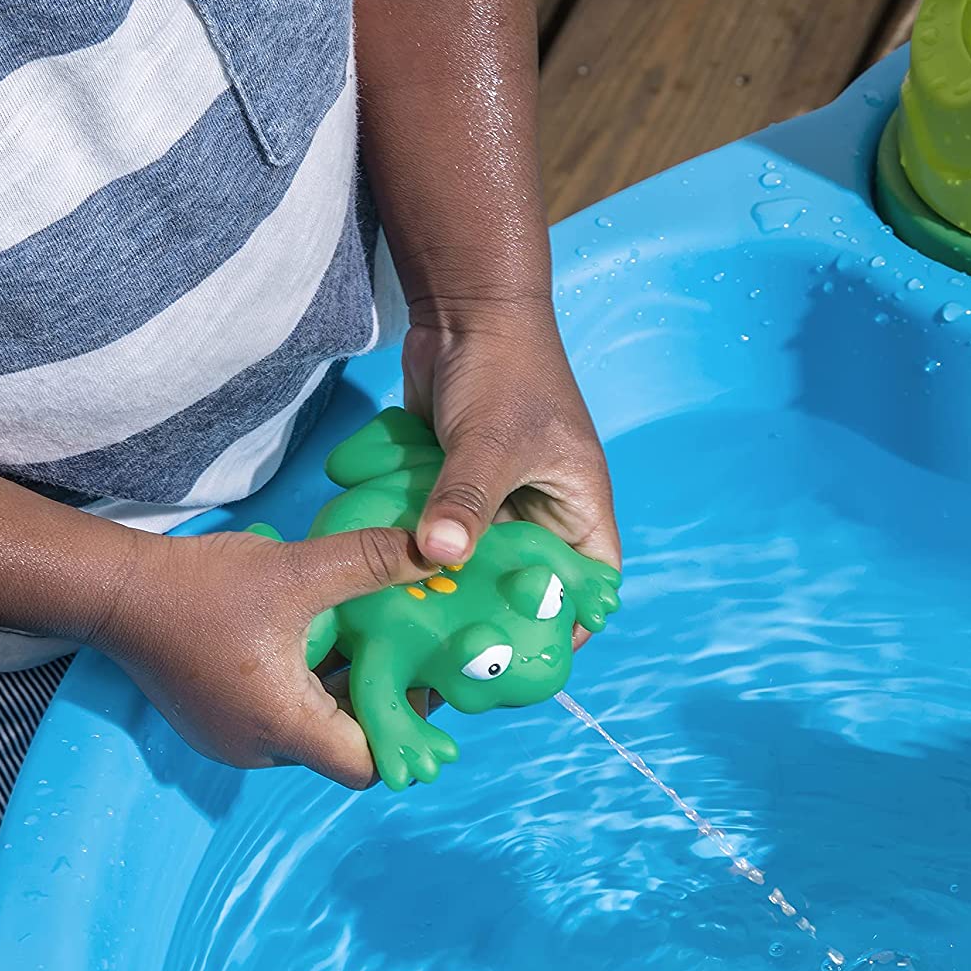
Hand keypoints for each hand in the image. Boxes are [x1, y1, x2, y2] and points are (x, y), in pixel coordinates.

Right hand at [86, 527, 436, 787]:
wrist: (116, 592)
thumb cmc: (203, 588)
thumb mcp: (297, 570)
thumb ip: (370, 562)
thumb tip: (437, 553)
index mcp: (284, 728)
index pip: (366, 766)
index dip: (404, 733)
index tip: (423, 687)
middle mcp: (258, 748)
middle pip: (341, 746)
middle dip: (378, 704)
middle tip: (408, 654)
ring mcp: (232, 736)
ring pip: (310, 728)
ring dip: (340, 691)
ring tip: (370, 639)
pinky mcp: (216, 717)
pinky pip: (279, 714)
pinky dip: (306, 686)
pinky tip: (319, 637)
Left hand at [402, 305, 619, 641]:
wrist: (463, 308)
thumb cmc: (504, 368)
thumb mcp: (489, 440)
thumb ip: (466, 498)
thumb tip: (439, 556)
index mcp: (577, 506)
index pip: (587, 584)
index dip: (564, 624)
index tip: (523, 662)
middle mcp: (540, 510)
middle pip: (522, 583)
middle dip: (488, 616)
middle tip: (449, 661)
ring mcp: (494, 498)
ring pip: (474, 562)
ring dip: (446, 586)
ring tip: (408, 635)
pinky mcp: (453, 485)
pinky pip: (438, 532)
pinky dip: (416, 550)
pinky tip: (383, 582)